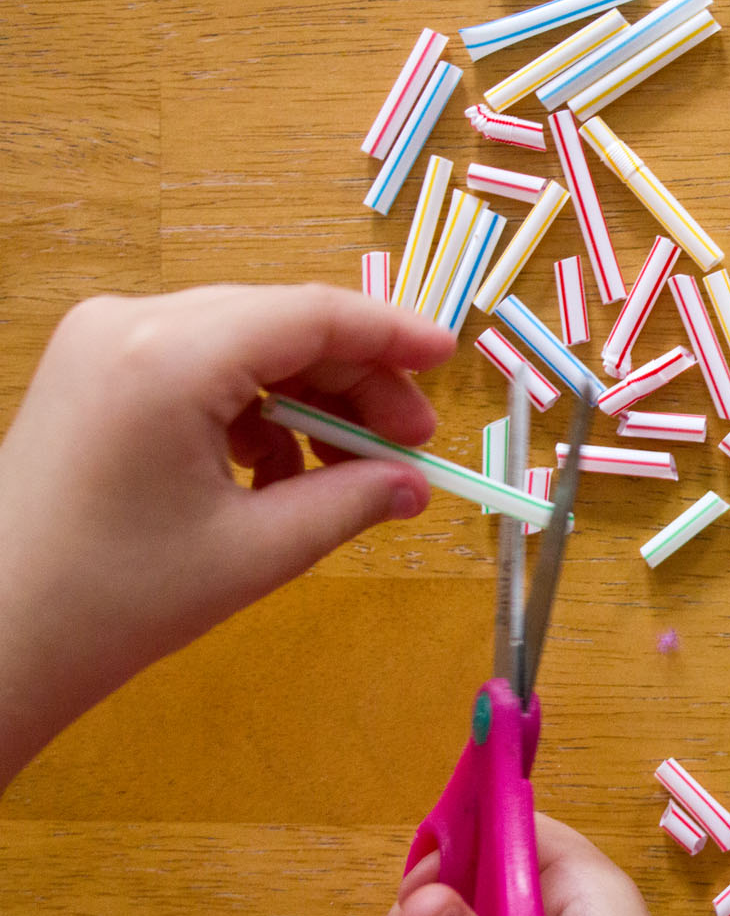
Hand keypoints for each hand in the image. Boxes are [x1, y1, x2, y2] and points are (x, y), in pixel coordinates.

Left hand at [0, 285, 454, 787]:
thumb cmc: (115, 600)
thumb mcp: (257, 550)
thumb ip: (351, 501)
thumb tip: (415, 485)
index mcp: (170, 356)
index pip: (311, 315)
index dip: (391, 334)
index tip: (449, 360)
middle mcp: (132, 324)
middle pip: (281, 324)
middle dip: (355, 382)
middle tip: (411, 447)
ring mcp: (104, 341)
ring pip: (246, 344)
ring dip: (309, 400)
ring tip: (347, 473)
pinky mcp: (94, 370)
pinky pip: (203, 365)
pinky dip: (255, 408)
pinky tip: (275, 472)